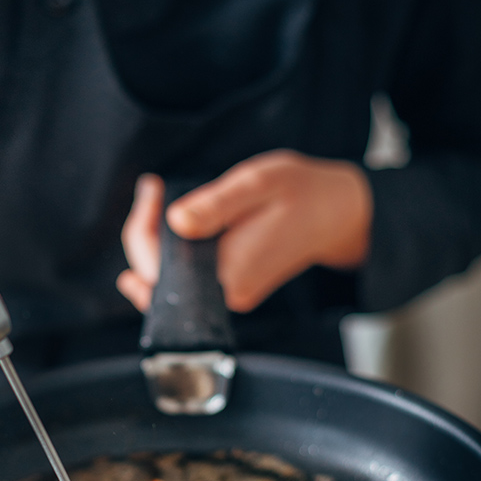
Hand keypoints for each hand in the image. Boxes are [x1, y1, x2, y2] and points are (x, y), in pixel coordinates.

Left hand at [117, 150, 372, 312]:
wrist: (338, 216)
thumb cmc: (302, 194)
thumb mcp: (257, 184)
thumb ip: (215, 205)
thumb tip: (175, 221)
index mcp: (229, 273)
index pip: (156, 268)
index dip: (141, 228)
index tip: (151, 190)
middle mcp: (226, 294)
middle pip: (155, 278)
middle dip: (144, 233)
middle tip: (152, 190)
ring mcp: (229, 296)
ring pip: (168, 279)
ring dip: (154, 243)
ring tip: (157, 201)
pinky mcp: (232, 289)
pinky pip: (186, 277)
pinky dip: (171, 252)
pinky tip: (170, 226)